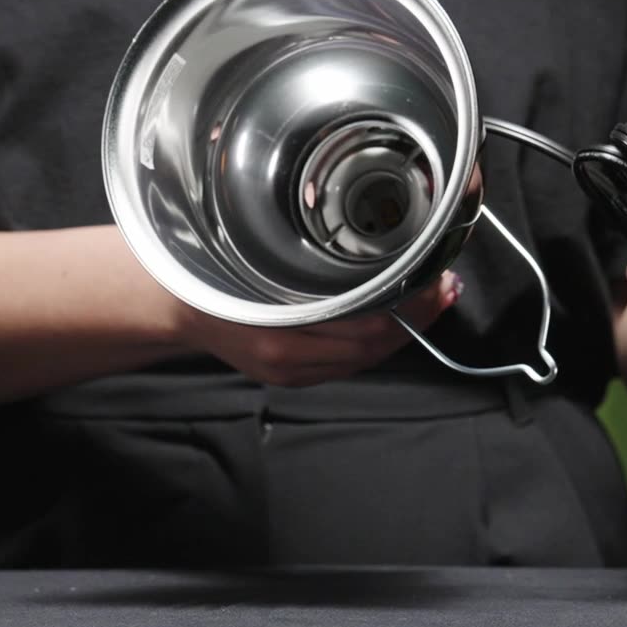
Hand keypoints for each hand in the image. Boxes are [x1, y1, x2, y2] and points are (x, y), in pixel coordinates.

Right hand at [175, 271, 461, 386]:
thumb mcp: (261, 259)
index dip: (409, 309)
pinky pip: (348, 364)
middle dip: (416, 320)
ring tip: (431, 302)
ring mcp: (291, 372)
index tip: (435, 280)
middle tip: (445, 288)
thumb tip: (375, 248)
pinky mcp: (293, 378)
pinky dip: (378, 343)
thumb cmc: (219, 275)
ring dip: (403, 332)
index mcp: (279, 330)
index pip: (365, 328)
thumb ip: (311, 264)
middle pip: (372, 347)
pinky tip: (395, 322)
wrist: (180, 307)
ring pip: (364, 358)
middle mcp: (287, 359)